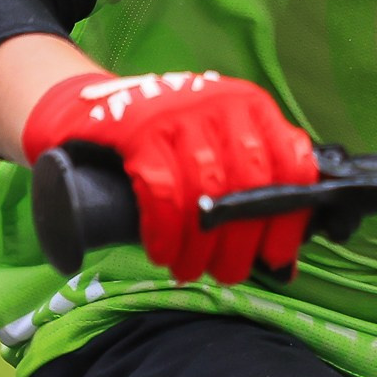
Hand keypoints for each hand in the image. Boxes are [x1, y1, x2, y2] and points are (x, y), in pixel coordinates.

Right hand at [20, 70, 315, 283]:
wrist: (85, 107)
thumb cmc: (158, 140)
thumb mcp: (212, 144)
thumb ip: (247, 183)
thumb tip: (283, 259)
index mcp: (251, 107)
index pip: (291, 165)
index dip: (288, 219)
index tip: (274, 257)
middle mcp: (222, 103)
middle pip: (249, 186)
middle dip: (240, 242)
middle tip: (227, 274)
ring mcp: (180, 112)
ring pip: (206, 192)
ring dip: (200, 245)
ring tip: (190, 270)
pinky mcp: (138, 127)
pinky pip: (162, 191)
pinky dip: (165, 231)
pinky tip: (161, 253)